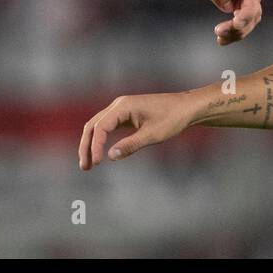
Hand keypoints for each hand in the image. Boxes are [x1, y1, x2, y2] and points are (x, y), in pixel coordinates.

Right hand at [78, 92, 198, 169]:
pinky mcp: (125, 114)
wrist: (187, 107)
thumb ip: (131, 145)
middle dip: (86, 146)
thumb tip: (110, 156)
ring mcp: (120, 108)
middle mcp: (117, 105)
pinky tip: (99, 151)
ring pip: (97, 125)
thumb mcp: (153, 135)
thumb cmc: (173, 118)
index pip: (100, 127)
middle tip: (85, 167)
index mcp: (122, 107)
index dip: (96, 146)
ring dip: (91, 143)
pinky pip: (106, 126)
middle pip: (92, 125)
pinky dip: (100, 139)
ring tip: (89, 163)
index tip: (98, 163)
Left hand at [162, 0, 262, 44]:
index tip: (235, 24)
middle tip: (220, 35)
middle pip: (254, 8)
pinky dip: (234, 27)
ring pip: (249, 14)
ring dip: (239, 30)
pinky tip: (222, 36)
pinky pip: (240, 14)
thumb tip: (230, 8)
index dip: (248, 12)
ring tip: (220, 39)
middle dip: (242, 25)